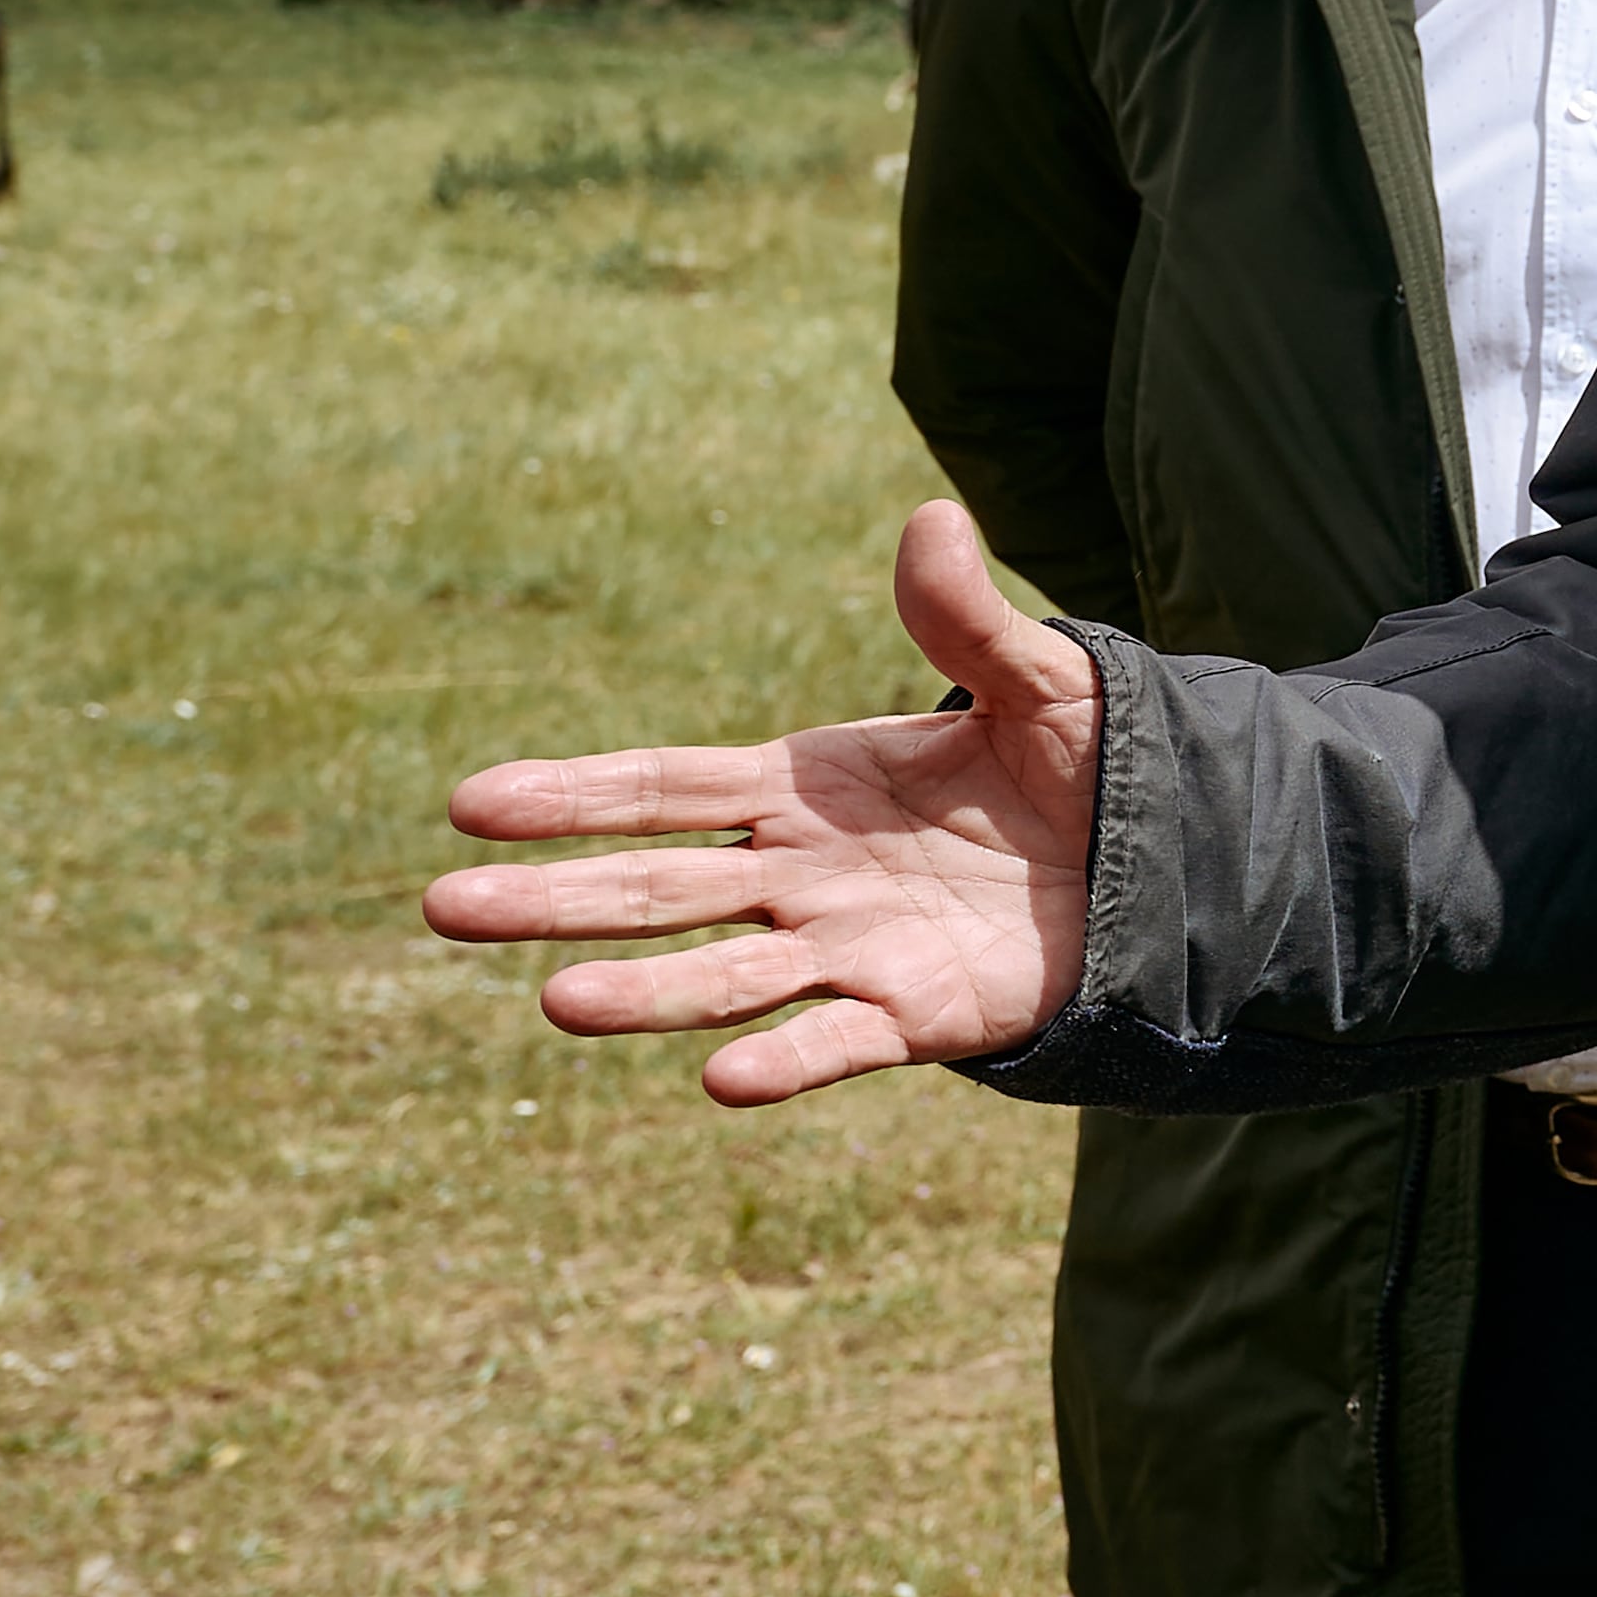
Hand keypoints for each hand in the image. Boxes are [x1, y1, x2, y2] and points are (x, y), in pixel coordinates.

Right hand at [423, 502, 1101, 1105]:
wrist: (1154, 859)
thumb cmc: (1080, 761)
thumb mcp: (1036, 677)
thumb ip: (968, 618)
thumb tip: (933, 516)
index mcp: (807, 785)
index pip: (666, 789)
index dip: (572, 795)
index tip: (471, 804)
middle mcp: (802, 872)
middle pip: (657, 886)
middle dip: (554, 896)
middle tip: (443, 906)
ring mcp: (846, 948)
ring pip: (720, 974)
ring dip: (641, 992)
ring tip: (556, 1000)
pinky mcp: (911, 1015)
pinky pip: (833, 1043)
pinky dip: (782, 1064)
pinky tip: (722, 1080)